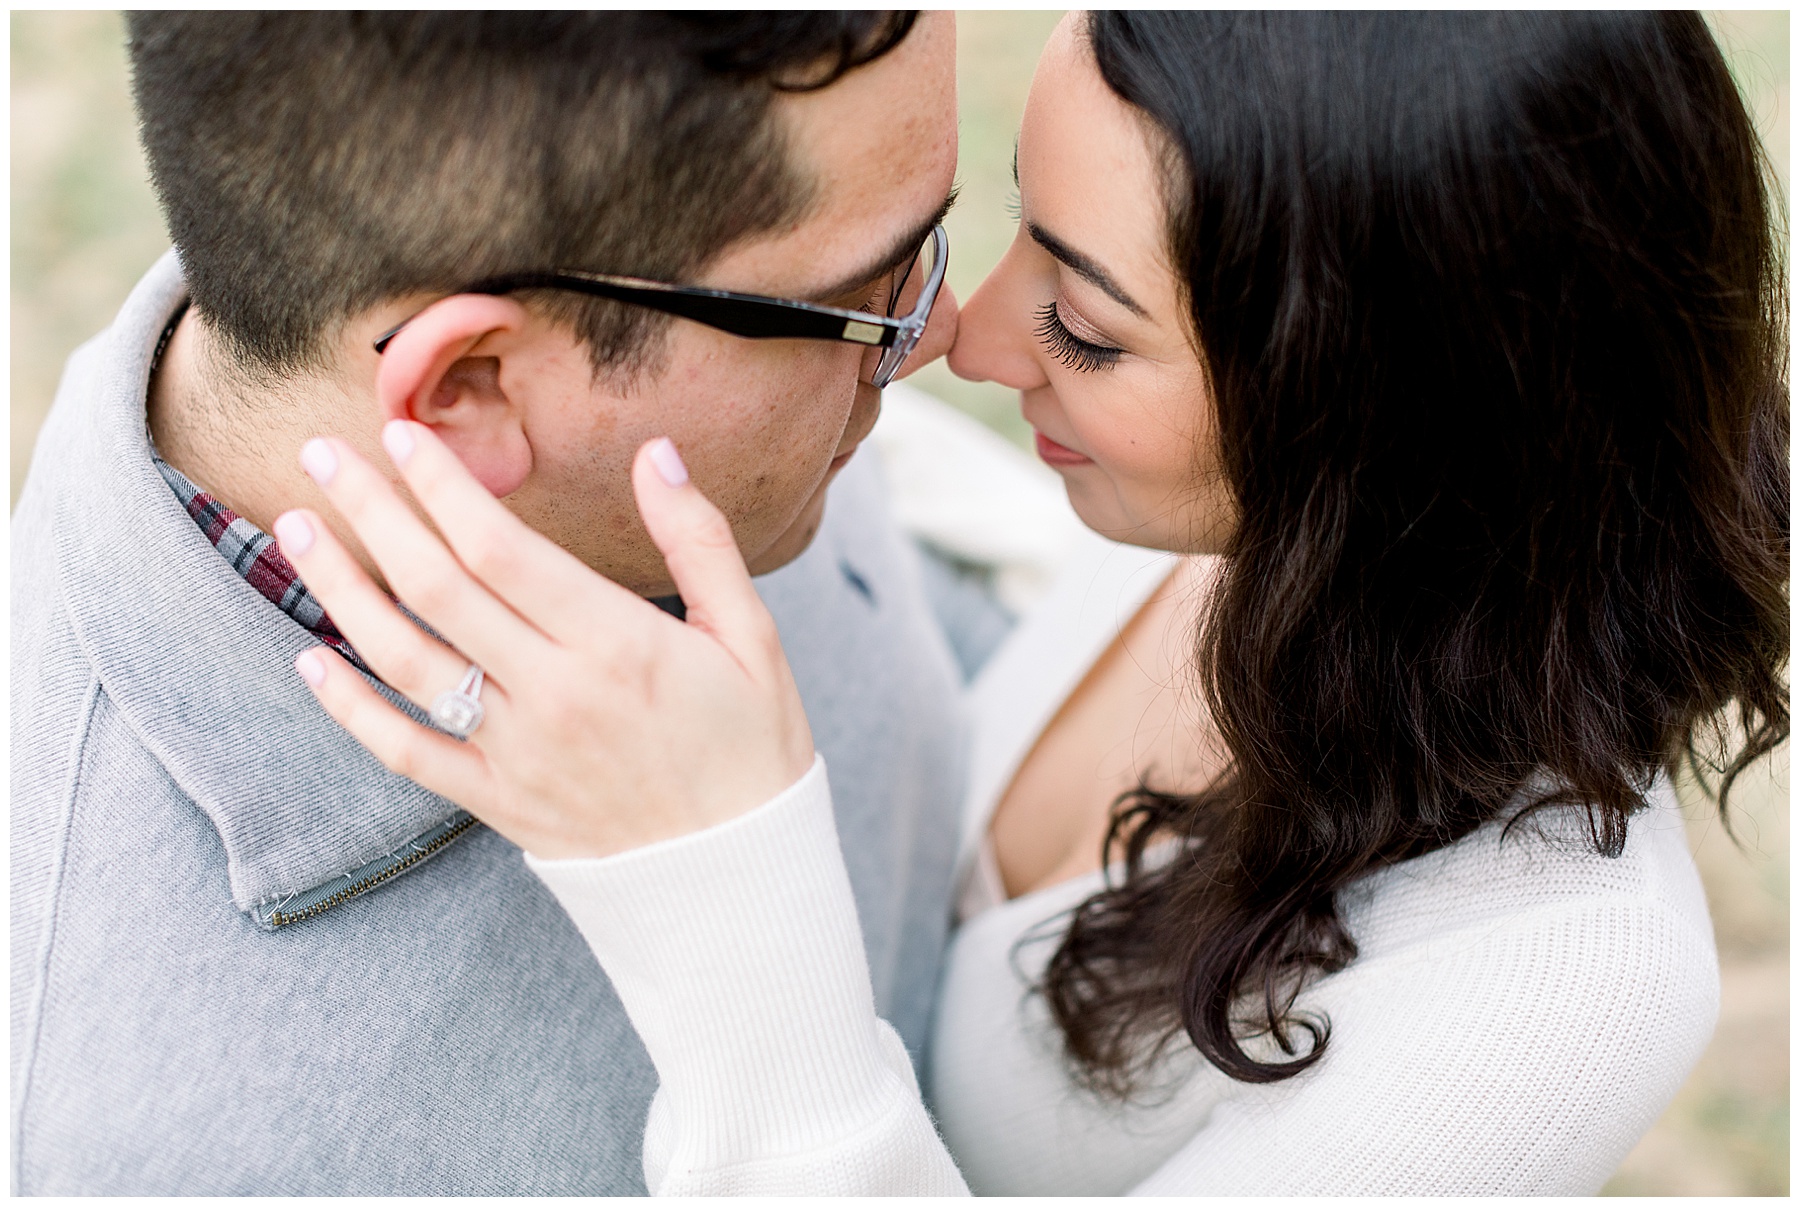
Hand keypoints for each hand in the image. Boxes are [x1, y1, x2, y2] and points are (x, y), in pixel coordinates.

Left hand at [273, 420, 815, 859]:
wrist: (740, 882)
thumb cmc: (753, 749)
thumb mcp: (752, 636)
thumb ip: (700, 541)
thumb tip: (657, 453)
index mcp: (617, 643)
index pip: (502, 547)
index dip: (443, 486)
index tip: (403, 435)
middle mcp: (554, 693)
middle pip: (437, 588)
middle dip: (374, 512)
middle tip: (322, 454)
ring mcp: (516, 751)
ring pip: (405, 659)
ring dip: (341, 589)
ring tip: (296, 528)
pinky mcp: (497, 801)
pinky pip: (406, 752)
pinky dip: (349, 709)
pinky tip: (306, 660)